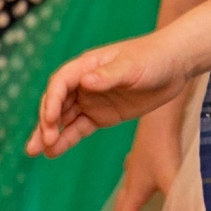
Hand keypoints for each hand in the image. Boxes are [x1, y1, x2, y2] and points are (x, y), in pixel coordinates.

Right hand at [31, 37, 186, 156]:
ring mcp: (92, 100)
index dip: (51, 101)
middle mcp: (84, 83)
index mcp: (87, 65)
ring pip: (64, 118)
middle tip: (40, 143)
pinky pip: (79, 128)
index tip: (49, 119)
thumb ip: (110, 75)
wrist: (175, 65)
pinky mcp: (102, 115)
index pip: (60, 83)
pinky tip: (54, 152)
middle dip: (46, 122)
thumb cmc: (153, 58)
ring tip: (36, 152)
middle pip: (57, 102)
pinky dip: (67, 140)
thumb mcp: (133, 66)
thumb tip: (86, 81)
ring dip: (49, 133)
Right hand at [109, 104, 186, 210]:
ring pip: (127, 189)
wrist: (161, 113)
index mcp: (135, 188)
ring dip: (126, 204)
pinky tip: (146, 178)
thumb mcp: (172, 179)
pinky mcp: (146, 152)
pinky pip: (137, 175)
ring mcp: (138, 163)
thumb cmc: (163, 146)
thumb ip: (178, 206)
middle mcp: (132, 177)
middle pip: (120, 205)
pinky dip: (137, 185)